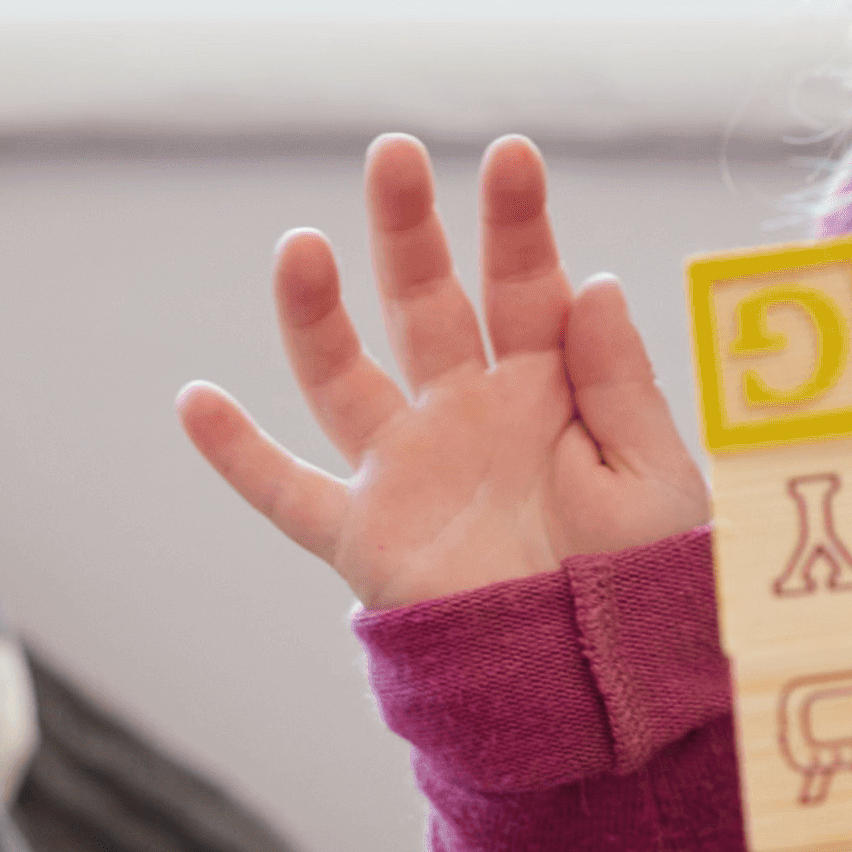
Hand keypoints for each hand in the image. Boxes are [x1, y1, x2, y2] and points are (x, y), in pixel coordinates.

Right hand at [179, 133, 707, 610]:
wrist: (605, 696)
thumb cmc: (646, 589)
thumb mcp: (657, 482)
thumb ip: (622, 387)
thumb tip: (593, 283)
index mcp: (551, 391)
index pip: (528, 287)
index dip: (518, 222)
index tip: (511, 155)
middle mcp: (471, 413)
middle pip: (430, 303)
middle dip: (410, 230)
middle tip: (392, 156)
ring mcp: (412, 468)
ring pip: (348, 375)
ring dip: (317, 313)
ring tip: (298, 246)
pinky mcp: (368, 536)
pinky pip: (289, 492)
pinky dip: (238, 455)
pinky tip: (194, 402)